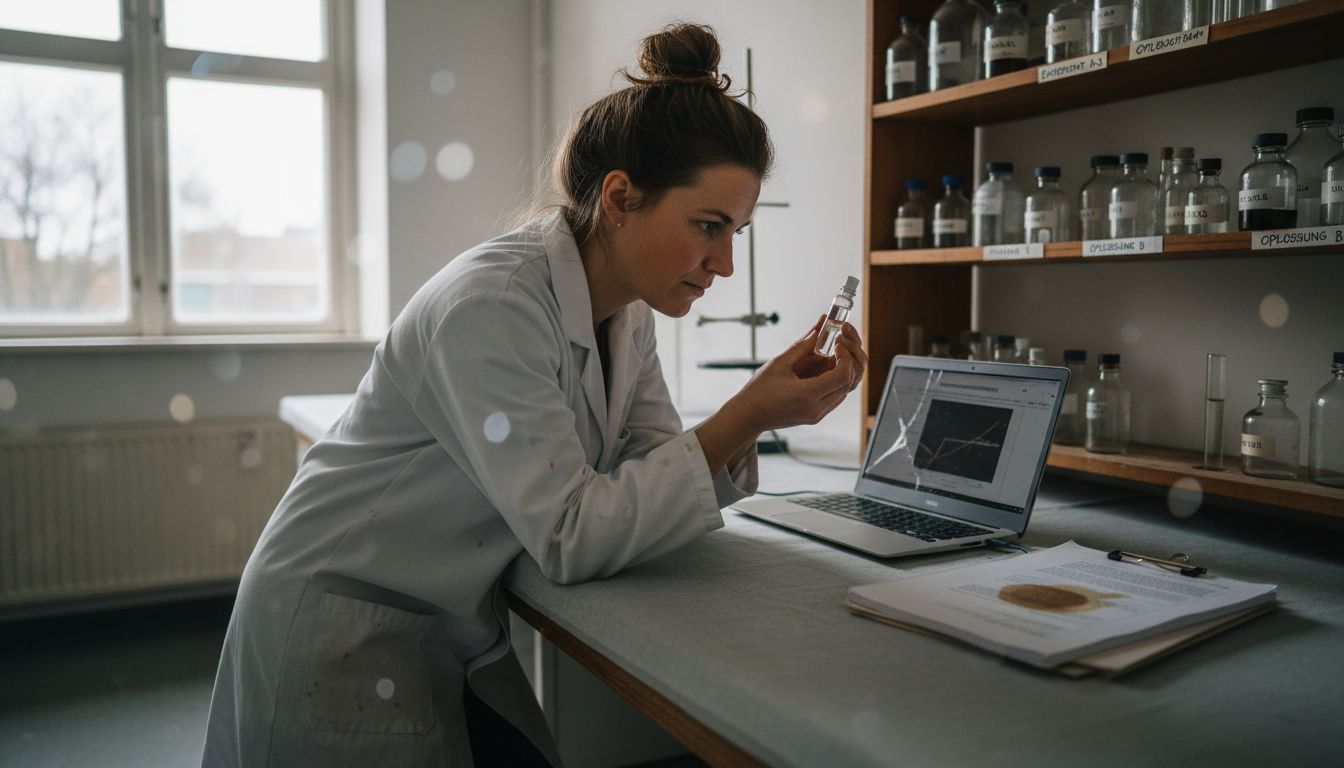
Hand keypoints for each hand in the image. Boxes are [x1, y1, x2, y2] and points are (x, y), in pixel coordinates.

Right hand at [734, 316, 868, 431]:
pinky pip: (835, 397)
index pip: (843, 375)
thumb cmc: (759, 390)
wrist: (748, 416)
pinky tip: (824, 368)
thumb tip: (820, 326)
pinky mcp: (816, 416)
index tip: (836, 342)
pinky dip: (835, 381)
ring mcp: (817, 415)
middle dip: (847, 361)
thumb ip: (803, 344)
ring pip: (844, 391)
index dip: (845, 356)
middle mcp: (817, 409)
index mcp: (807, 395)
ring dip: (843, 371)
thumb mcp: (780, 362)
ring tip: (830, 355)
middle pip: (848, 383)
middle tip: (836, 345)